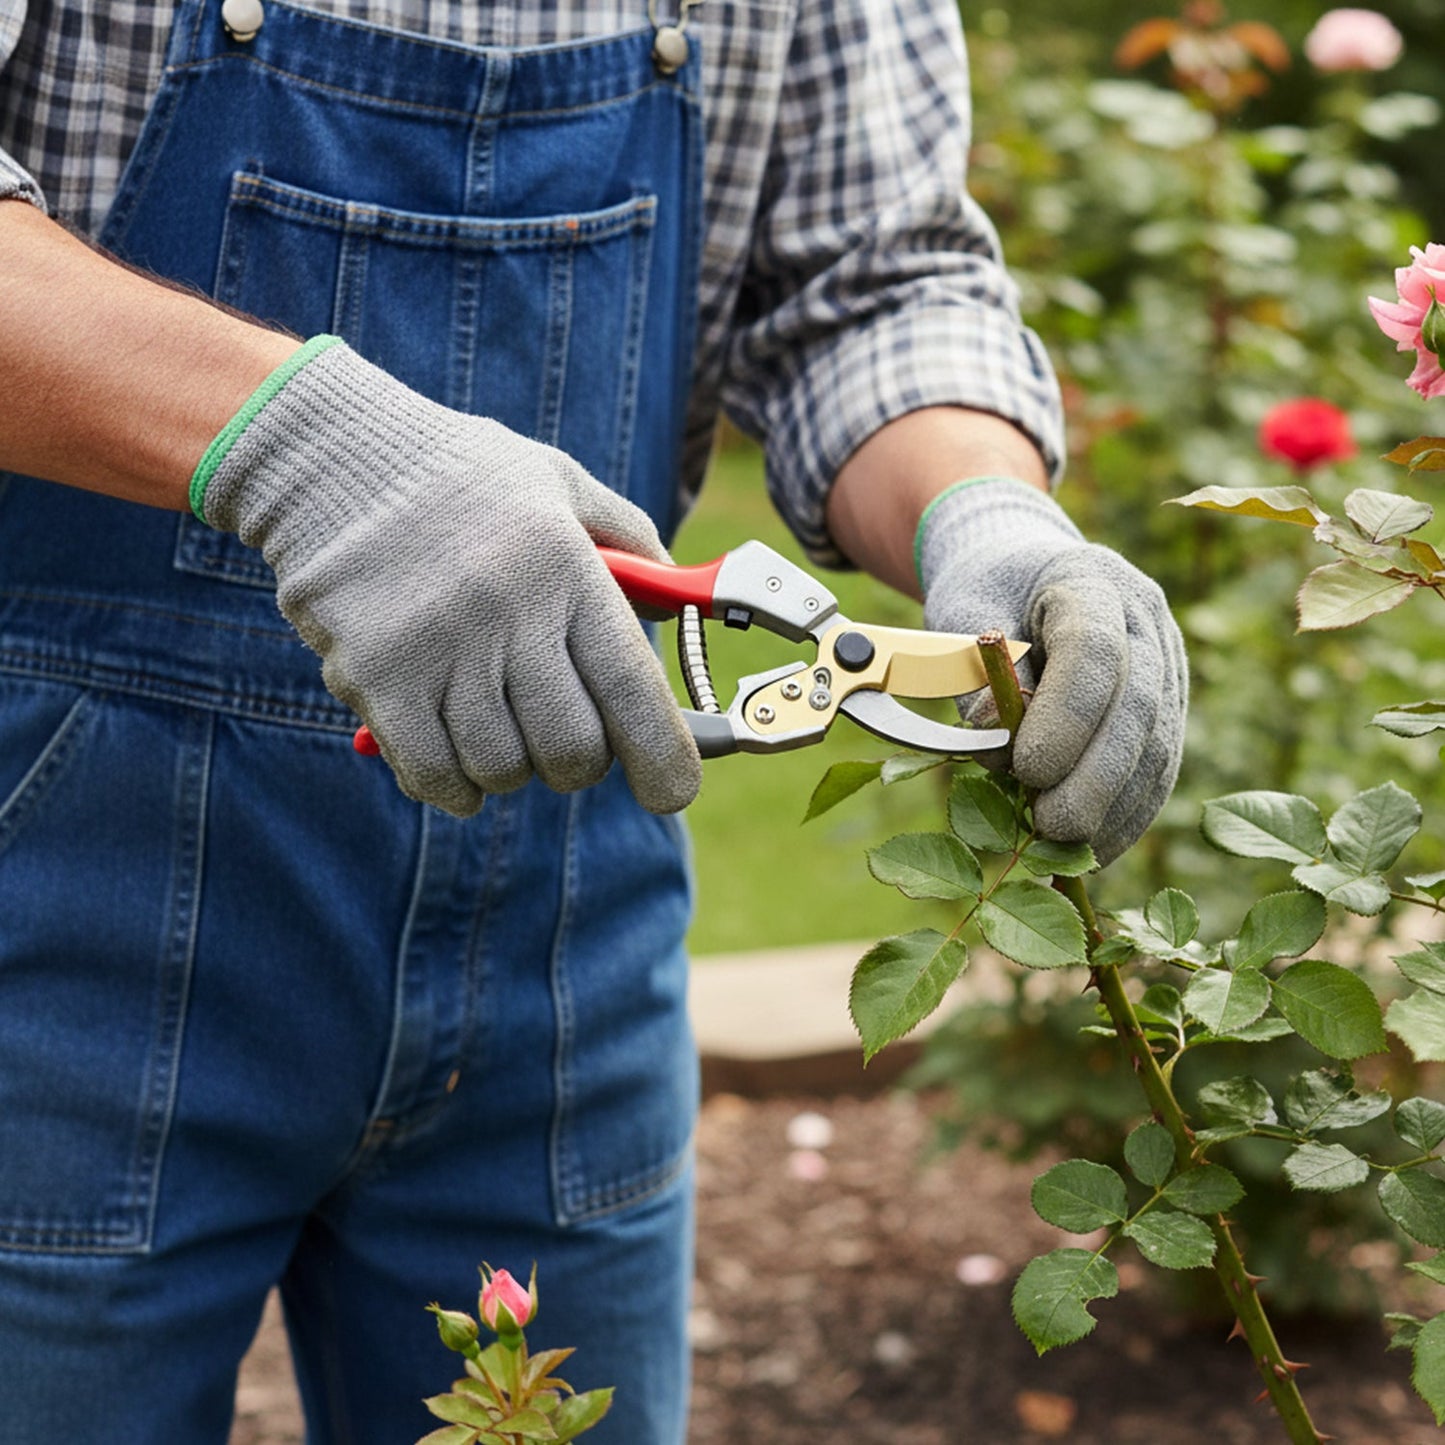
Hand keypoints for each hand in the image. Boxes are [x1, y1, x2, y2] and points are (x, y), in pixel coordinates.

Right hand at [197, 337, 701, 816]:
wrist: (331, 457)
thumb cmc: (461, 477)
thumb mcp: (560, 484)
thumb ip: (629, 542)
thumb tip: (683, 605)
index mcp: (565, 567)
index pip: (631, 690)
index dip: (663, 758)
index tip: (672, 791)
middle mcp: (506, 612)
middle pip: (571, 750)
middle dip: (578, 761)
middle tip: (563, 734)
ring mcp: (436, 651)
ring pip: (502, 770)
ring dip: (510, 766)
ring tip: (495, 719)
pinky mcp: (374, 679)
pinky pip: (433, 776)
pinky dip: (454, 785)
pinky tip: (454, 754)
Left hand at [918, 478, 1186, 864]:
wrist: (1024, 571)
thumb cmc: (986, 595)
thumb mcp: (962, 617)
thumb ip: (976, 675)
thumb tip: (997, 745)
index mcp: (1091, 580)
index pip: (1095, 650)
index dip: (1066, 716)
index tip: (1028, 768)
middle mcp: (1145, 619)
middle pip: (1138, 706)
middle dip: (1096, 776)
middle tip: (1050, 824)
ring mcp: (1168, 663)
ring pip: (1157, 744)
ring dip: (1116, 807)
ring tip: (1069, 850)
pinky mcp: (1170, 707)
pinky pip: (1159, 766)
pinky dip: (1128, 814)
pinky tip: (1097, 851)